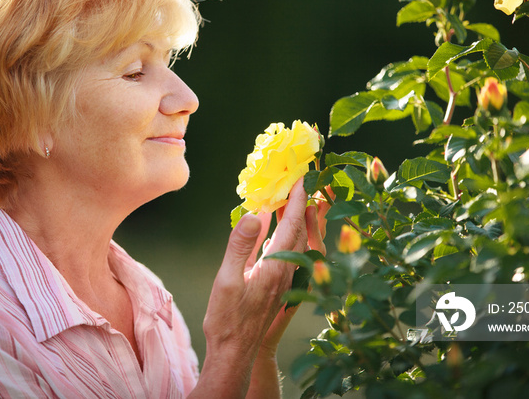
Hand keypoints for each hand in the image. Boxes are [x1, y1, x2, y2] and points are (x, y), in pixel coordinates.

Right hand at [193, 178, 310, 397]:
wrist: (234, 352)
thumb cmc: (227, 319)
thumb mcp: (227, 279)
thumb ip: (240, 245)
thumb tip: (254, 213)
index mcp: (276, 267)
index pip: (291, 224)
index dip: (297, 199)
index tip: (301, 177)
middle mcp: (285, 271)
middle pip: (297, 229)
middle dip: (299, 203)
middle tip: (297, 180)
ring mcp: (283, 279)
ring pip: (292, 240)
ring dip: (291, 217)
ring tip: (286, 197)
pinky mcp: (276, 284)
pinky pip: (284, 250)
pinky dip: (281, 232)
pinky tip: (270, 227)